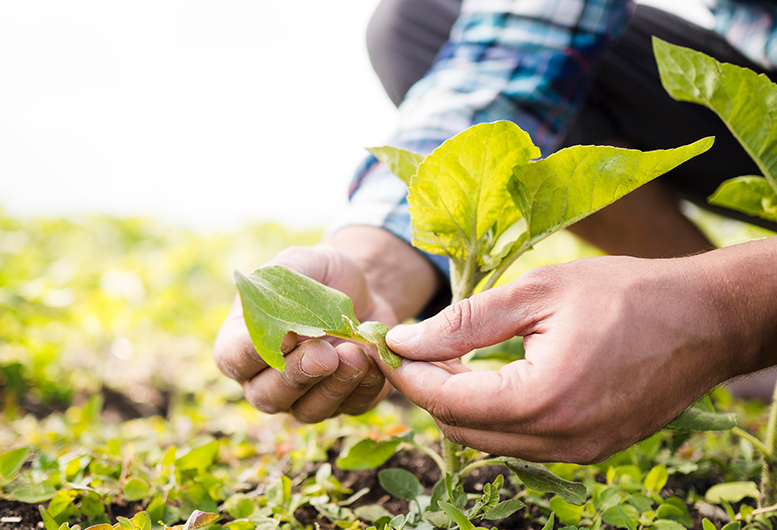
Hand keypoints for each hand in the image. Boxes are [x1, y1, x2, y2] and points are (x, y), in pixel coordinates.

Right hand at [214, 244, 394, 421]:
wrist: (363, 288)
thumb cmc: (318, 275)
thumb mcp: (297, 264)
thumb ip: (279, 286)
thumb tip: (281, 324)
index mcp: (242, 343)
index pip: (233, 359)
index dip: (254, 353)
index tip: (285, 335)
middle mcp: (266, 379)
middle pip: (267, 397)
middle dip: (297, 376)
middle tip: (325, 354)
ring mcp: (304, 396)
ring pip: (309, 410)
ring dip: (333, 386)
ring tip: (355, 355)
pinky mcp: (344, 402)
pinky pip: (351, 407)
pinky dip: (365, 386)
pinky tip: (374, 360)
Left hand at [382, 246, 774, 463]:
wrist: (706, 319)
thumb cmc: (626, 293)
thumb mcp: (537, 292)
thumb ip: (465, 321)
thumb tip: (404, 340)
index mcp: (543, 399)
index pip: (447, 401)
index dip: (409, 373)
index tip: (386, 344)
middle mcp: (560, 440)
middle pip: (462, 429)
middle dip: (428, 390)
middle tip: (411, 348)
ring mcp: (578, 452)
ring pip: (488, 441)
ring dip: (459, 404)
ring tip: (446, 357)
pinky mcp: (590, 450)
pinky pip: (521, 441)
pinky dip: (494, 413)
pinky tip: (489, 376)